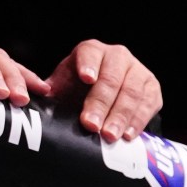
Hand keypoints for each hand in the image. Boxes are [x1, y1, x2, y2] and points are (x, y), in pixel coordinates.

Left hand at [42, 40, 162, 140]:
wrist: (109, 96)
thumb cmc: (80, 91)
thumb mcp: (64, 86)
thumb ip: (51, 91)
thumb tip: (34, 98)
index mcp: (92, 51)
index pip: (90, 53)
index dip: (88, 65)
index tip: (86, 78)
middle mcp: (118, 56)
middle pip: (111, 79)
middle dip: (101, 104)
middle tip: (91, 125)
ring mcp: (138, 71)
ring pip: (131, 93)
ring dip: (120, 117)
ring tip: (109, 136)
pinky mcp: (152, 88)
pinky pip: (148, 104)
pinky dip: (138, 121)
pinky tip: (128, 135)